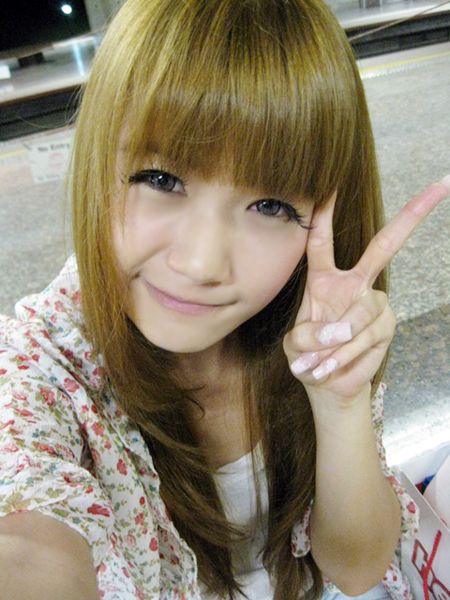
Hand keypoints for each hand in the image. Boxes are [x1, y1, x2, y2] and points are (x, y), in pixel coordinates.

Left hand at [283, 178, 449, 402]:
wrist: (328, 384)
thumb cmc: (308, 357)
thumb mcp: (295, 346)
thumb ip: (306, 336)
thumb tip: (337, 332)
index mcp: (324, 280)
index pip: (321, 242)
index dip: (323, 215)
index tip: (329, 185)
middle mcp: (354, 283)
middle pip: (384, 245)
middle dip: (411, 216)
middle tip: (441, 186)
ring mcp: (373, 303)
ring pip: (361, 312)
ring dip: (335, 344)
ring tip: (317, 363)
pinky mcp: (386, 325)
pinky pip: (365, 336)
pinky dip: (344, 355)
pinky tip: (330, 367)